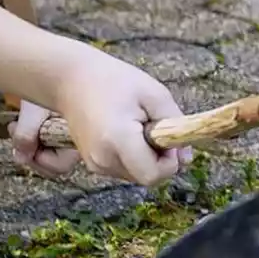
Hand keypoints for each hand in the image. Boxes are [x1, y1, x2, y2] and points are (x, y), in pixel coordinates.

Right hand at [23, 52, 187, 184]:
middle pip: (147, 177)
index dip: (170, 162)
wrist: (72, 80)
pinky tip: (128, 132)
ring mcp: (95, 165)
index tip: (169, 138)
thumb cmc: (115, 81)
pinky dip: (134, 156)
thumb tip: (186, 158)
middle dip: (160, 158)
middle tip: (155, 127)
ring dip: (147, 157)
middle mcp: (104, 160)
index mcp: (118, 140)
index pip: (153, 175)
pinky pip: (125, 169)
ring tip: (138, 126)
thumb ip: (174, 124)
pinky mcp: (93, 164)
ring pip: (137, 175)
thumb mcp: (155, 94)